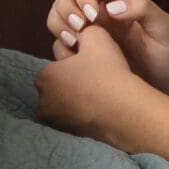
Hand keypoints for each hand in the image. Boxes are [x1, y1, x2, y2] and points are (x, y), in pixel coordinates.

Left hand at [35, 21, 148, 142]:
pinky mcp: (72, 138)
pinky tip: (105, 108)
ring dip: (81, 99)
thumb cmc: (107, 71)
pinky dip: (88, 114)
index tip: (92, 62)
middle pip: (60, 86)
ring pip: (68, 104)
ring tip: (104, 93)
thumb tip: (83, 33)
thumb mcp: (96, 35)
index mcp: (43, 77)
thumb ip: (84, 30)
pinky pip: (78, 120)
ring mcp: (56, 123)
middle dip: (75, 81)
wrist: (125, 111)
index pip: (56, 64)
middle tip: (98, 77)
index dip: (75, 60)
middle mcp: (43, 103)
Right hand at [46, 0, 168, 100]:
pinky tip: (75, 60)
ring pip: (58, 15)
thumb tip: (112, 7)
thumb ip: (143, 9)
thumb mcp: (164, 28)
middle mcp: (101, 12)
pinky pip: (60, 44)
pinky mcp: (84, 55)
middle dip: (64, 6)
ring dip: (58, 24)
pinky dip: (60, 47)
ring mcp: (90, 33)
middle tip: (77, 27)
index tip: (92, 16)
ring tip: (74, 42)